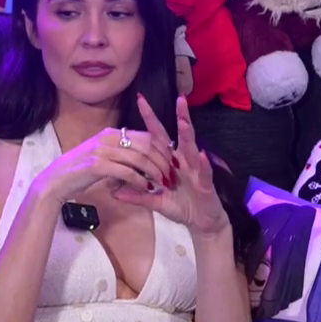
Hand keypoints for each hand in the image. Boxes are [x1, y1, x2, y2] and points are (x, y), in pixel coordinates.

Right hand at [29, 118, 172, 203]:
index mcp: (111, 133)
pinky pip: (126, 171)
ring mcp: (102, 150)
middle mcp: (108, 138)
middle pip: (146, 144)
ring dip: (155, 171)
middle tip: (172, 174)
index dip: (162, 148)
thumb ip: (120, 154)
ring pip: (139, 158)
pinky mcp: (97, 165)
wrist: (55, 181)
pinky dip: (140, 180)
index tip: (172, 162)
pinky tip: (147, 188)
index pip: (145, 135)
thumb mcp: (101, 157)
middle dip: (163, 160)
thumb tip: (142, 158)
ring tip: (164, 183)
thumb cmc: (80, 172)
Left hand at [110, 95, 226, 236]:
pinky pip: (204, 172)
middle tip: (179, 98)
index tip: (141, 100)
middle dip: (181, 116)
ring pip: (192, 148)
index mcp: (171, 161)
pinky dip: (202, 164)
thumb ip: (137, 196)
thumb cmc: (181, 206)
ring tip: (184, 121)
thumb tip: (114, 193)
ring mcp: (197, 170)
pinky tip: (200, 154)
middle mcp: (185, 160)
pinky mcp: (206, 183)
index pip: (159, 137)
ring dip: (189, 135)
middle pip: (180, 135)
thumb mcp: (156, 202)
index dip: (151, 119)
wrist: (201, 222)